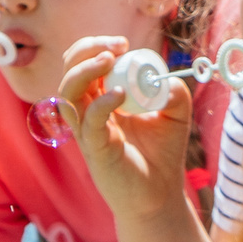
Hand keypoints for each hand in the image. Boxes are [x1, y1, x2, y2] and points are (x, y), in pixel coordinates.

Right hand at [55, 37, 195, 225]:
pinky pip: (88, 122)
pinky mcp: (94, 150)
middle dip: (86, 51)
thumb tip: (165, 78)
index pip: (84, 64)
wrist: (160, 197)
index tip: (123, 44)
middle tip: (115, 47)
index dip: (97, 47)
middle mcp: (88, 113)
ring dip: (84, 71)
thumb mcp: (175, 116)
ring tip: (108, 60)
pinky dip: (101, 103)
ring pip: (67, 94)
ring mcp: (87, 131)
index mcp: (101, 100)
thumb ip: (174, 92)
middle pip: (69, 72)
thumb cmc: (162, 156)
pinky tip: (119, 95)